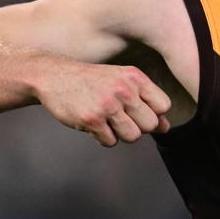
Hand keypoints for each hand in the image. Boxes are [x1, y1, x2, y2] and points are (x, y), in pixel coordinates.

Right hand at [36, 62, 171, 146]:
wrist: (53, 76)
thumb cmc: (93, 82)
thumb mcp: (122, 82)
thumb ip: (146, 102)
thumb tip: (166, 127)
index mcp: (135, 77)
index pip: (164, 106)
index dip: (153, 113)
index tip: (137, 110)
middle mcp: (124, 89)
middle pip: (150, 124)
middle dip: (137, 126)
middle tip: (120, 117)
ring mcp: (108, 105)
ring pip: (133, 136)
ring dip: (120, 134)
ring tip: (107, 120)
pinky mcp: (92, 119)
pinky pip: (111, 142)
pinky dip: (102, 137)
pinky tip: (93, 122)